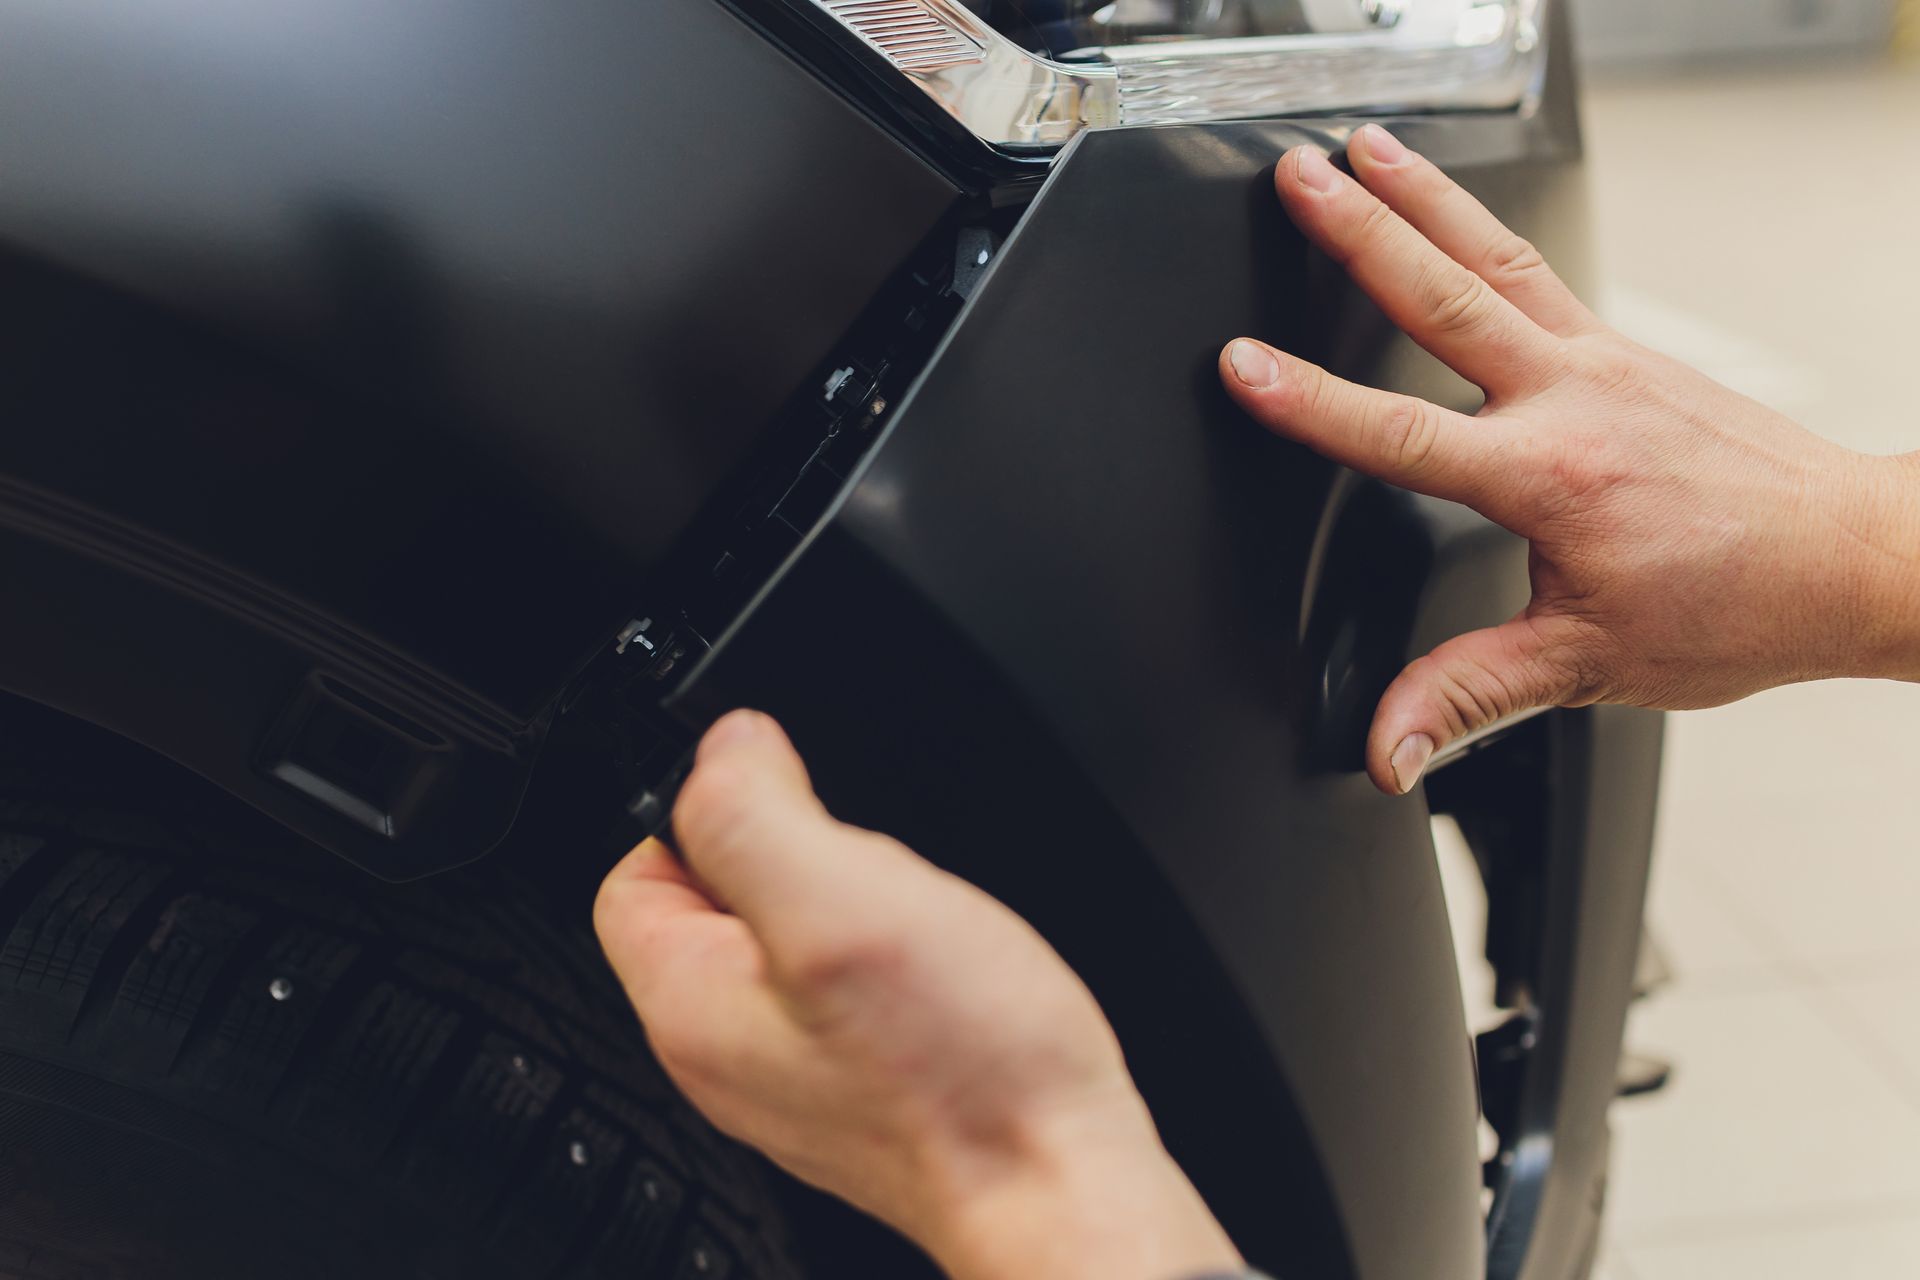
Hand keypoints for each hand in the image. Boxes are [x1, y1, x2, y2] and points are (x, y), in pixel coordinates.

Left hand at [594, 710, 1239, 1279]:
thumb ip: (755, 810)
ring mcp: (793, 1074)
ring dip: (850, 904)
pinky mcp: (859, 1084)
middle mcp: (726, 1049)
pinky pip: (846, 989)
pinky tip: (936, 968)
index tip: (783, 799)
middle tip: (865, 873)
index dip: (702, 807)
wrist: (1061, 1182)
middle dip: (793, 854)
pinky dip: (889, 956)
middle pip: (716, 899)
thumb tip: (724, 744)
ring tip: (911, 924)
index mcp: (689, 1002)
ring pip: (790, 939)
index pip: (634, 869)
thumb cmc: (964, 1073)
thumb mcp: (841, 899)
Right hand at [1220, 125, 1919, 794]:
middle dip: (1359, 231)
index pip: (1402, 433)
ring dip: (1422, 197)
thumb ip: (1470, 698)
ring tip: (1363, 148)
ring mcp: (1606, 360)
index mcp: (1554, 477)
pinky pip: (1539, 270)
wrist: (1851, 556)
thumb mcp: (1589, 667)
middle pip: (1444, 297)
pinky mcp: (1626, 350)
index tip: (1243, 362)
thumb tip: (1389, 750)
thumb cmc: (1739, 605)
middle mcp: (1577, 397)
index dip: (1311, 401)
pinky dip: (1482, 228)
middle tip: (1296, 178)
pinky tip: (1451, 210)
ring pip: (1495, 258)